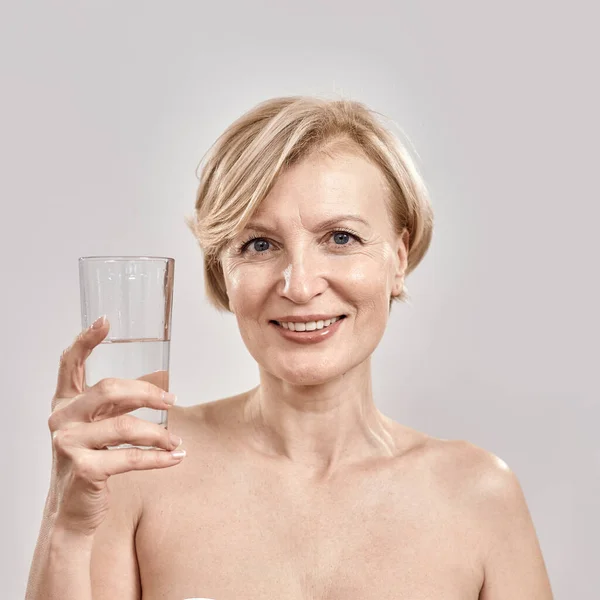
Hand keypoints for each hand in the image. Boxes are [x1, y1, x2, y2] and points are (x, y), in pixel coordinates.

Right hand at [47, 316, 184, 535]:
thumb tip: (161, 379)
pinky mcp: (83, 469)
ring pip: (125, 426)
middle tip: (173, 401)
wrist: (72, 511)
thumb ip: (120, 403)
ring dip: (158, 432)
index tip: (106, 320)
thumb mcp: (100, 427)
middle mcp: (61, 419)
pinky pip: (130, 457)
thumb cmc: (90, 461)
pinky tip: (175, 457)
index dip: (86, 340)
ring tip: (176, 441)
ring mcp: (68, 444)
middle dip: (147, 393)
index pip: (69, 364)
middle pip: (109, 389)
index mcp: (64, 404)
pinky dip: (158, 458)